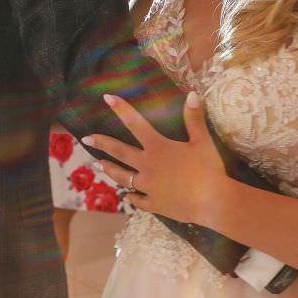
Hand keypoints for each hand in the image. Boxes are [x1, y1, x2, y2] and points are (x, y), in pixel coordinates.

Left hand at [83, 92, 226, 225]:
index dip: (121, 109)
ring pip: (123, 177)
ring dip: (109, 170)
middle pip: (119, 152)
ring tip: (98, 165)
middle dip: (102, 144)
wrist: (211, 202)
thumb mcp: (202, 141)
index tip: (107, 98)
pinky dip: (131, 197)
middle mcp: (147, 165)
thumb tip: (191, 94)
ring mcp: (148, 186)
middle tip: (86, 139)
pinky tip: (126, 196)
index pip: (135, 124)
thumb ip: (194, 118)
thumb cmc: (208, 169)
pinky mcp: (153, 204)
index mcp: (157, 147)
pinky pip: (137, 199)